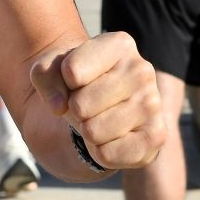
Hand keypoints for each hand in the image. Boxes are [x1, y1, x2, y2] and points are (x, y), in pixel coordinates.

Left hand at [30, 32, 165, 169]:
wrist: (103, 110)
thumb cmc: (77, 84)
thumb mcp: (52, 69)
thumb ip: (44, 74)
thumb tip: (59, 106)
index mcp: (120, 44)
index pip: (71, 71)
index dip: (63, 82)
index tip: (75, 80)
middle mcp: (142, 69)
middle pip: (80, 105)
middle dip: (75, 111)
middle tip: (87, 106)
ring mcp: (152, 103)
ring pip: (93, 132)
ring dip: (88, 133)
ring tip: (100, 120)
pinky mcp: (155, 136)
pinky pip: (108, 155)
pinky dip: (100, 153)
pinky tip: (112, 138)